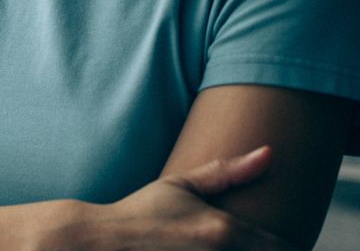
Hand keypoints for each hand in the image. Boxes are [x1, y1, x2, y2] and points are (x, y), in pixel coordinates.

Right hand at [58, 147, 298, 249]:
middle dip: (263, 248)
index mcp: (224, 231)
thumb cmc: (143, 211)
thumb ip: (228, 171)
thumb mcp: (182, 185)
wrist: (104, 240)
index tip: (279, 239)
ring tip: (215, 245)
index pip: (283, 246)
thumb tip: (269, 152)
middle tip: (246, 241)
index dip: (288, 244)